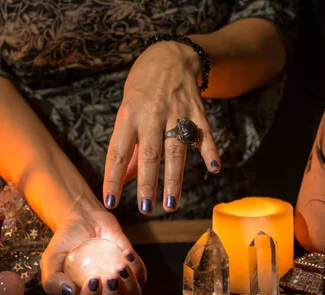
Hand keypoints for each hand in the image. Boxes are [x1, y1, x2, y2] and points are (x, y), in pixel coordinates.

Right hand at [40, 207, 146, 294]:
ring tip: (120, 268)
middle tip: (109, 278)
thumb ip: (52, 281)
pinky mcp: (133, 276)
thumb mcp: (50, 260)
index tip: (92, 281)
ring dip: (131, 290)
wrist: (83, 221)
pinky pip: (141, 280)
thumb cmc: (64, 244)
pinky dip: (138, 268)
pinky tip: (126, 253)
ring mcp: (118, 291)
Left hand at [103, 40, 220, 214]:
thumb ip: (126, 146)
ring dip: (174, 179)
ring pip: (175, 150)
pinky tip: (214, 169)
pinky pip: (204, 134)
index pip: (117, 151)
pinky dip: (210, 151)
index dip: (113, 178)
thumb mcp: (126, 111)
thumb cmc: (141, 88)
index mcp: (129, 115)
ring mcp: (176, 113)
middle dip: (147, 183)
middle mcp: (152, 115)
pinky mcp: (197, 112)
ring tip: (170, 204)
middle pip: (149, 153)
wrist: (170, 55)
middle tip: (145, 209)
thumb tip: (121, 179)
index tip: (110, 202)